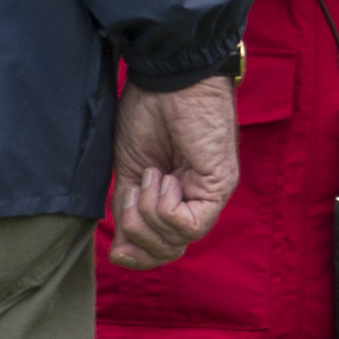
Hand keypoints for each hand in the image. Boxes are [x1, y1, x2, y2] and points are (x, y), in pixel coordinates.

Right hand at [109, 77, 241, 268]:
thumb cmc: (146, 115)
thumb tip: (121, 255)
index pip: (165, 250)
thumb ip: (127, 214)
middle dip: (138, 233)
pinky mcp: (219, 186)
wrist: (163, 81)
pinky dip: (164, 205)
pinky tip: (164, 175)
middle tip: (129, 192)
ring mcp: (210, 194)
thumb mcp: (125, 174)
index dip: (141, 257)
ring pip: (176, 241)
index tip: (119, 249)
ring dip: (147, 210)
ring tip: (151, 173)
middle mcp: (196, 200)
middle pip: (169, 251)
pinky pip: (189, 225)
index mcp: (175, 198)